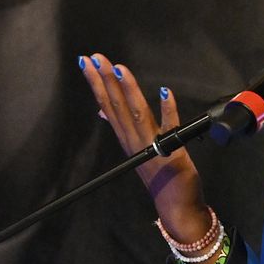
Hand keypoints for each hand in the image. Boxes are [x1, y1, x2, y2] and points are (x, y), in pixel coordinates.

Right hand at [78, 53, 210, 242]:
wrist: (176, 205)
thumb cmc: (159, 175)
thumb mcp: (136, 149)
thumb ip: (121, 128)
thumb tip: (102, 111)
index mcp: (126, 138)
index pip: (106, 105)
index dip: (96, 83)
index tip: (87, 62)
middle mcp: (134, 142)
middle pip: (116, 106)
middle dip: (105, 80)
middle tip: (95, 57)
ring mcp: (152, 147)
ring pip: (136, 114)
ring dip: (128, 90)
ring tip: (120, 68)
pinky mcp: (173, 154)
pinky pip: (170, 129)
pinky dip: (167, 110)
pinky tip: (164, 92)